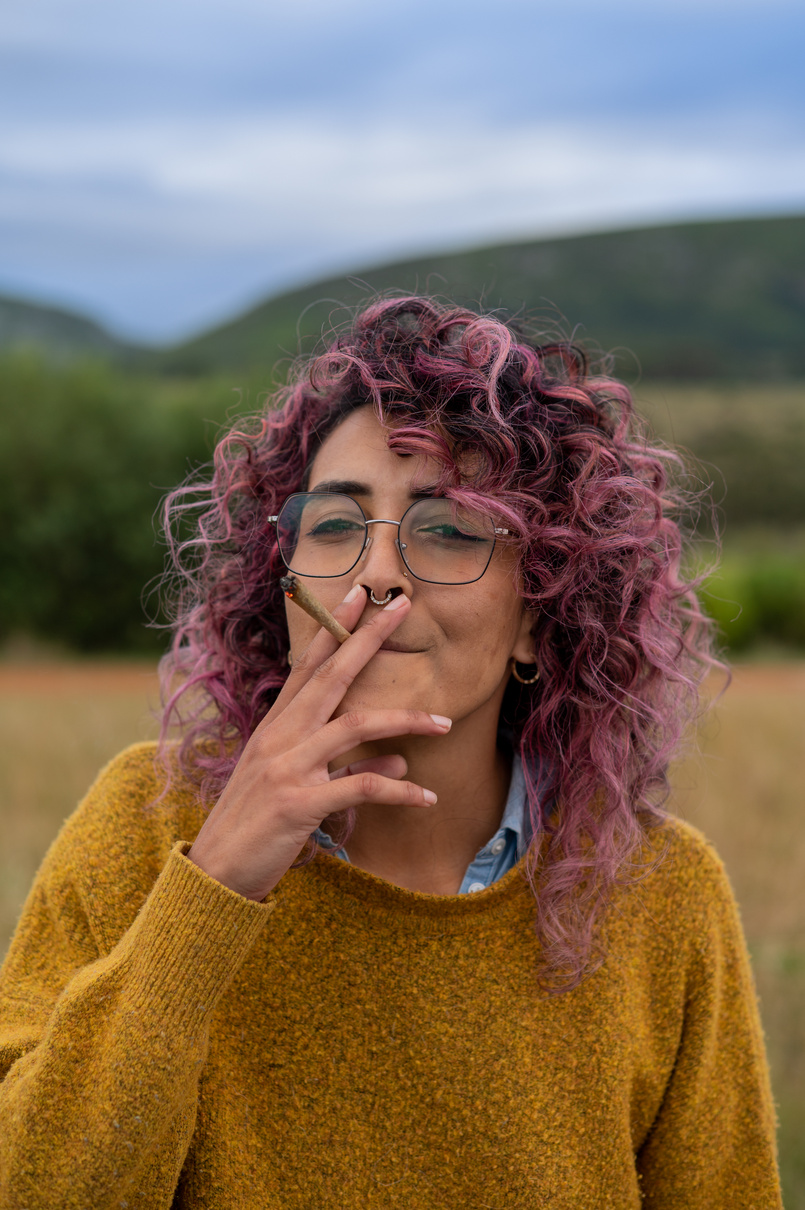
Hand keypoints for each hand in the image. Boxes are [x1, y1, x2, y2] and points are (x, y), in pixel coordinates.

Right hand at [186, 587, 451, 899]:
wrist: (214, 873)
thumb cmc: (256, 827)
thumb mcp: (297, 788)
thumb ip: (347, 769)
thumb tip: (400, 762)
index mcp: (276, 727)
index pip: (308, 665)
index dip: (334, 627)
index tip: (360, 594)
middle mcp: (280, 737)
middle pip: (332, 675)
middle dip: (369, 638)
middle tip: (402, 606)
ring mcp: (288, 767)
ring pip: (357, 726)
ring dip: (407, 721)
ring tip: (446, 723)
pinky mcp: (299, 803)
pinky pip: (361, 788)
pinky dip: (400, 791)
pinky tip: (427, 798)